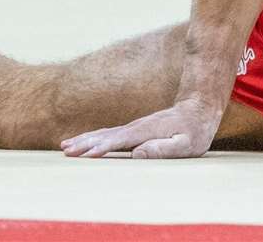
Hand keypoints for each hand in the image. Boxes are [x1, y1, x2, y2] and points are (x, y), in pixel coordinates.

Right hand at [60, 97, 222, 159]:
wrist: (197, 108)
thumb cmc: (195, 131)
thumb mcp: (186, 144)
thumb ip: (164, 148)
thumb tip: (138, 153)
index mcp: (146, 132)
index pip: (119, 141)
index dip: (102, 148)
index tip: (85, 155)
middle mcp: (135, 128)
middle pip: (105, 136)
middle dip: (85, 144)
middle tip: (66, 152)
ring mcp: (133, 127)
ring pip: (104, 133)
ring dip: (84, 140)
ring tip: (65, 147)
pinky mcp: (133, 130)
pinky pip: (108, 133)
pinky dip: (92, 137)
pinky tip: (82, 141)